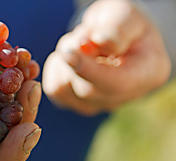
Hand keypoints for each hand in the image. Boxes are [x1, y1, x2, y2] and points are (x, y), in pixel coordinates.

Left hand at [43, 0, 170, 114]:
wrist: (112, 33)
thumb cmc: (122, 22)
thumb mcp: (125, 15)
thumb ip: (117, 29)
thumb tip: (100, 43)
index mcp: (149, 73)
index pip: (116, 83)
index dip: (89, 70)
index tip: (68, 52)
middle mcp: (125, 97)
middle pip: (86, 89)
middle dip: (74, 56)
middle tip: (83, 32)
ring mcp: (99, 104)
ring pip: (65, 89)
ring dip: (64, 59)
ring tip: (82, 44)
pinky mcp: (75, 103)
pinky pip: (54, 89)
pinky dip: (56, 68)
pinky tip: (71, 56)